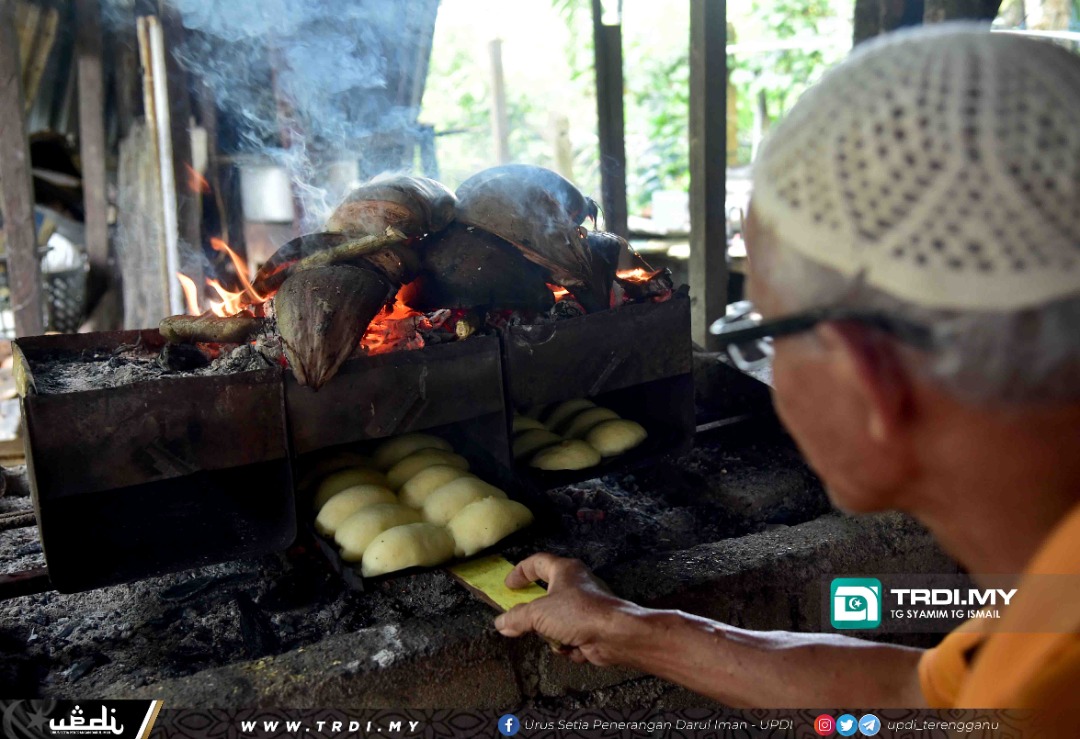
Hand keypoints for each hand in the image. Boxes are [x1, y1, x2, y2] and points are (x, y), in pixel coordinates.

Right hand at [494, 553, 642, 665]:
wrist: (614, 634)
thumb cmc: (576, 613)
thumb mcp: (538, 614)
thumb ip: (517, 618)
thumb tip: (501, 623)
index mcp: (564, 570)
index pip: (537, 562)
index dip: (520, 572)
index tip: (507, 585)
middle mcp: (576, 584)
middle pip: (547, 596)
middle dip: (537, 615)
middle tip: (524, 622)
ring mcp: (586, 606)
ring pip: (557, 620)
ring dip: (553, 634)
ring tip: (556, 639)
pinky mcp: (592, 627)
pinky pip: (571, 635)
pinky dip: (569, 644)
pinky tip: (573, 647)